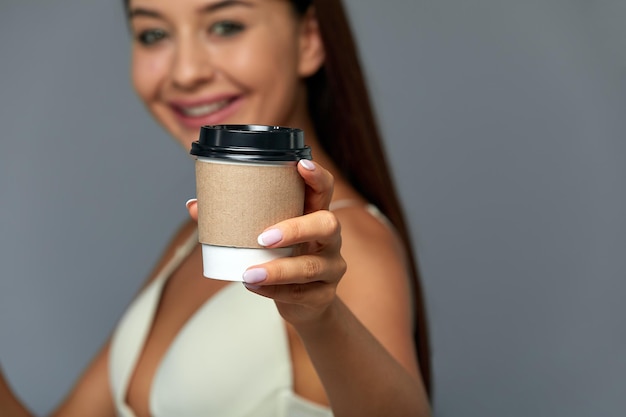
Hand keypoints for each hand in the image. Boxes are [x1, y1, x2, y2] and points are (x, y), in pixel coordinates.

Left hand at [187, 160, 346, 325]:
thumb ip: (234, 219)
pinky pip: (301, 293)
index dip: (317, 176)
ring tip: (249, 273)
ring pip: (311, 266)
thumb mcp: (266, 236)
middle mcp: (329, 239)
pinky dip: (274, 291)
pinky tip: (254, 286)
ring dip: (278, 270)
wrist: (305, 302)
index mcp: (315, 214)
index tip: (300, 165)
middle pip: (327, 225)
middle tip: (263, 238)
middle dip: (296, 229)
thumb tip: (194, 205)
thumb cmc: (283, 257)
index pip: (324, 189)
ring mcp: (331, 267)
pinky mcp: (323, 295)